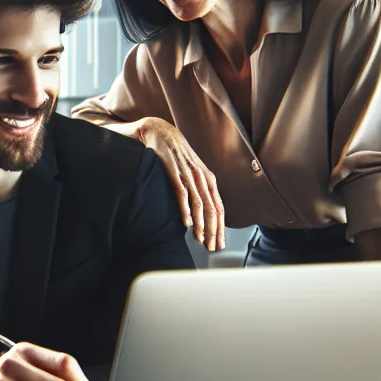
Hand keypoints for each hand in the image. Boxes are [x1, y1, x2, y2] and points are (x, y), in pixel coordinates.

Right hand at [118, 117, 224, 251]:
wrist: (160, 131)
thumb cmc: (175, 156)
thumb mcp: (191, 172)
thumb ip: (197, 189)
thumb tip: (198, 212)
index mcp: (208, 179)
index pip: (219, 208)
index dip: (220, 228)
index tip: (219, 244)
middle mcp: (202, 177)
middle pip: (213, 209)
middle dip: (213, 230)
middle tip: (212, 248)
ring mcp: (189, 173)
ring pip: (200, 204)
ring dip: (201, 224)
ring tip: (201, 240)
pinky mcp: (174, 170)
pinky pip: (182, 193)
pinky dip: (185, 210)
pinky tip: (185, 224)